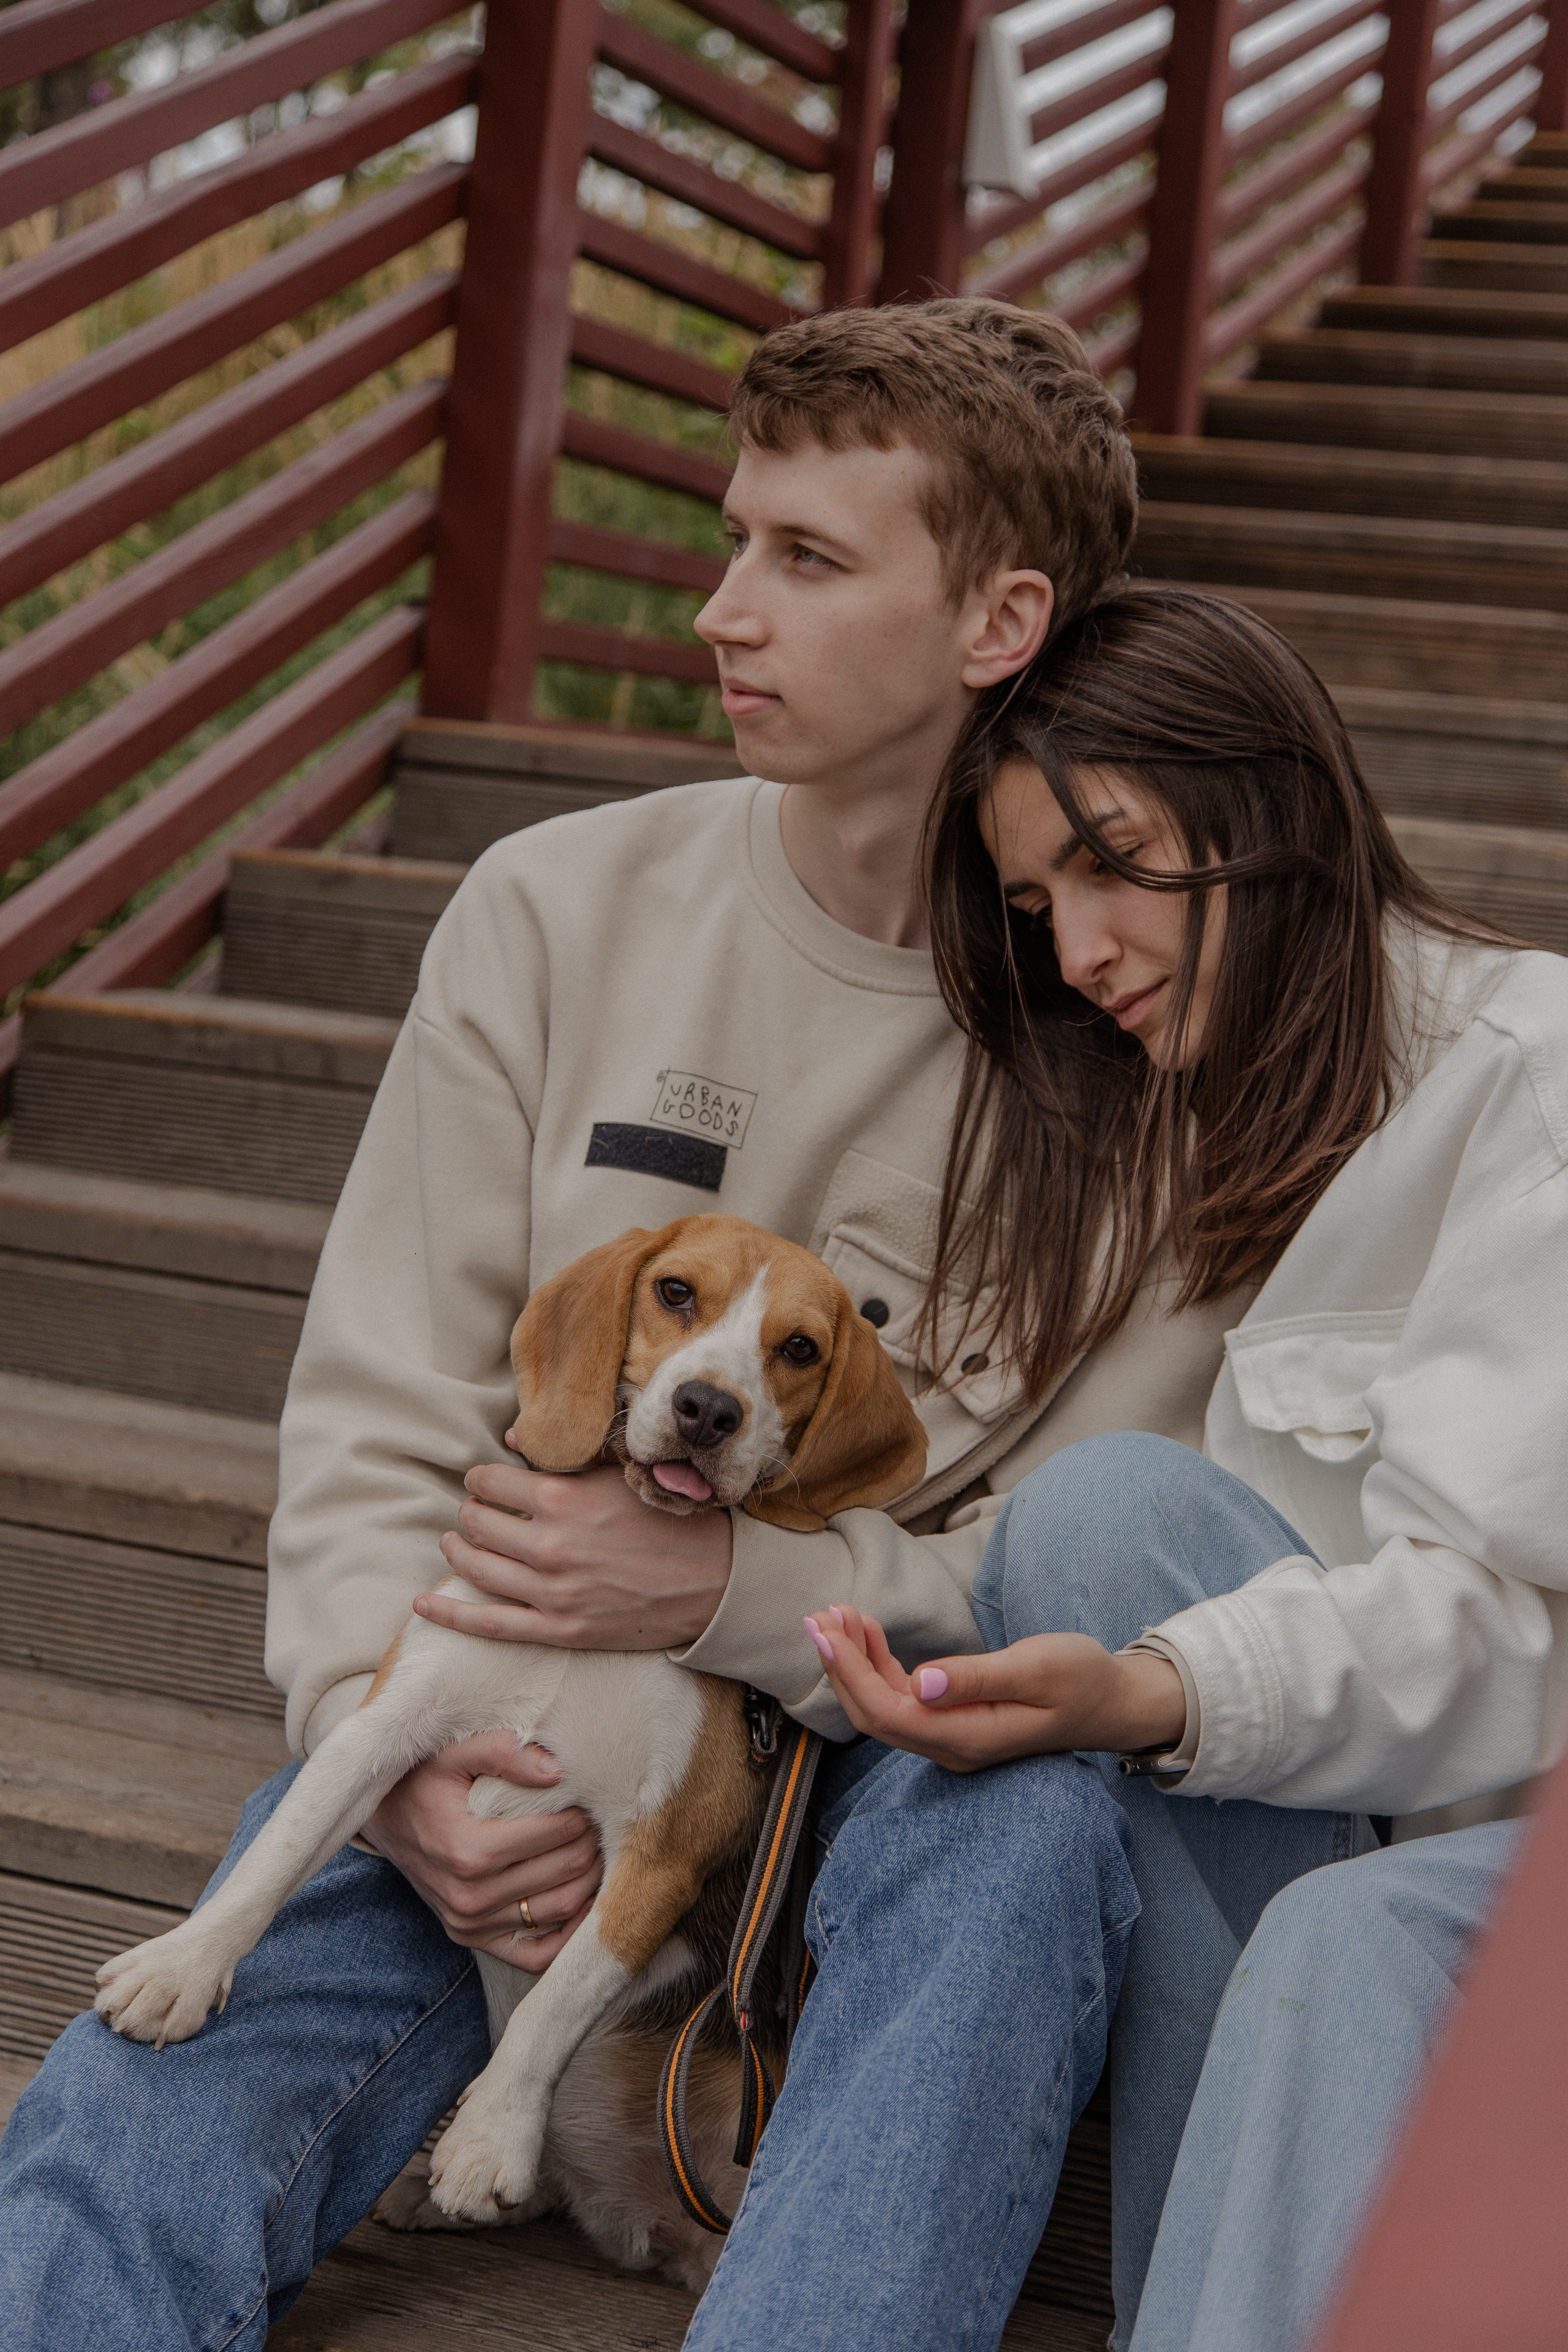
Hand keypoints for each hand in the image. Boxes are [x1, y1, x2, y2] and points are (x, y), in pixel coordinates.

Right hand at [363, 1731, 602, 1970]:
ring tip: (597, 1848)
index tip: (589, 1795)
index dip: (582, 1812)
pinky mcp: (471, 1938)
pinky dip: (569, 1934)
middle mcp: (469, 1896)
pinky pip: (535, 1955)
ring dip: (590, 1879)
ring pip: (560, 1909)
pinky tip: (585, 1901)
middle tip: (601, 1818)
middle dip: (592, 1841)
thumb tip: (558, 1771)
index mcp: (468, 1849)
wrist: (385, 1817)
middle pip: (564, 1870)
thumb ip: (504, 1751)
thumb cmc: (423, 1777)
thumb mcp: (455, 1750)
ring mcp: (470, 1923)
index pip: (555, 1833)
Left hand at [416, 1455, 733, 1649]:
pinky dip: (451, 1614)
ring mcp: (552, 1593)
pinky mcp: (559, 1629)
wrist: (713, 1581)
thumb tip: (508, 1438)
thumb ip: (565, 1456)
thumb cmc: (671, 1518)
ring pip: (477, 1569)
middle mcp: (550, 1546)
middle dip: (470, 1513)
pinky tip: (425, 1603)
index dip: (480, 1479)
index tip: (483, 1480)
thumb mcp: (621, 1472)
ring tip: (456, 1541)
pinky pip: (490, 1624)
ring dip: (458, 1551)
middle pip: (478, 1525)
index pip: (491, 1483)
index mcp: (564, 1499)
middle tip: (475, 1510)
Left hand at [803, 1603, 1185, 1773]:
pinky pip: (904, 1700)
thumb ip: (976, 1677)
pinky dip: (880, 1666)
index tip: (824, 1631)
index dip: (849, 1673)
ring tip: (837, 1616)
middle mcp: (952, 1746)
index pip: (888, 1713)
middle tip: (817, 1617)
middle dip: (841, 1667)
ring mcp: (952, 1737)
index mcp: (968, 1736)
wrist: (1113, 1701)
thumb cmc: (1081, 1678)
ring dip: (856, 1663)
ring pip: (885, 1707)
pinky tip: (869, 1634)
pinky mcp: (955, 1721)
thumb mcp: (1035, 1668)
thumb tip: (920, 1682)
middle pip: (875, 1714)